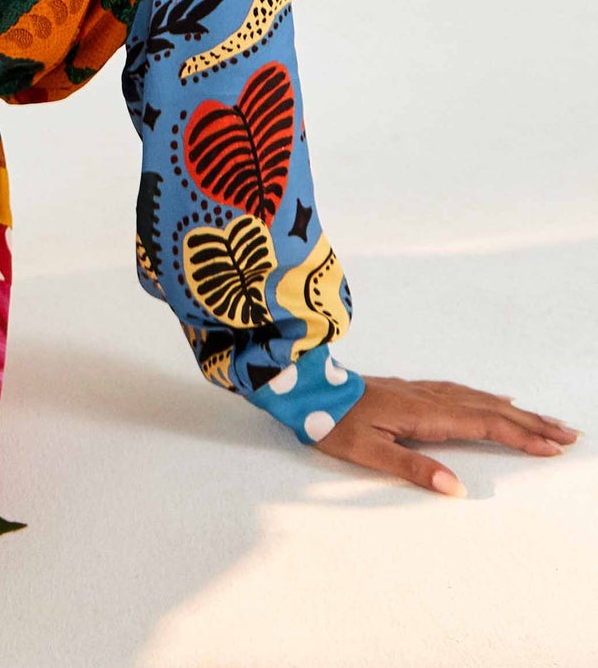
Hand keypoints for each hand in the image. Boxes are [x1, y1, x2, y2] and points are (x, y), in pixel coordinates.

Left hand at [322, 374, 581, 494]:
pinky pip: (462, 391)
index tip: (552, 446)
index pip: (483, 425)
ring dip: (515, 409)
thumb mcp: (367, 452)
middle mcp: (429, 398)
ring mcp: (422, 391)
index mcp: (424, 414)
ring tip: (543, 420)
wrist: (306, 386)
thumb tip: (456, 487)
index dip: (520, 435)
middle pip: (490, 408)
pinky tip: (495, 398)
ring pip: (479, 398)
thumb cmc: (332, 421)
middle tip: (568, 433)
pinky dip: (487, 397)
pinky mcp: (412, 390)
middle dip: (530, 421)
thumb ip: (412, 469)